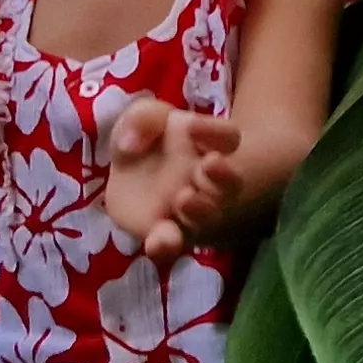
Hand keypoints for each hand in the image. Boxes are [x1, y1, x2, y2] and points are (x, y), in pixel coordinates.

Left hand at [102, 95, 243, 261]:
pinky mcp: (165, 232)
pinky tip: (156, 243)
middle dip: (224, 176)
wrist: (132, 176)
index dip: (216, 131)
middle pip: (231, 182)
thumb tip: (131, 142)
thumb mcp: (142, 118)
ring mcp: (190, 210)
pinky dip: (166, 245)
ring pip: (208, 216)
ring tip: (184, 198)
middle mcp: (207, 180)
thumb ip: (142, 119)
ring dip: (201, 209)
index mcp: (207, 144)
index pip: (227, 137)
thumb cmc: (146, 139)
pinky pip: (172, 243)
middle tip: (208, 165)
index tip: (193, 126)